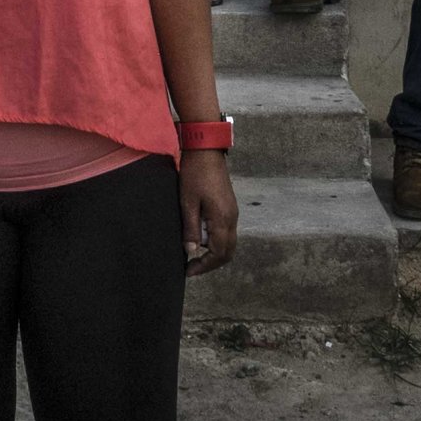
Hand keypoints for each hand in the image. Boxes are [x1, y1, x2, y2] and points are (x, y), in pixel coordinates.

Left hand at [179, 149, 238, 275]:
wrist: (206, 150)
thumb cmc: (195, 174)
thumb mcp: (188, 202)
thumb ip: (191, 229)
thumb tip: (191, 251)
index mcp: (223, 219)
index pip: (219, 253)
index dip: (204, 266)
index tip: (189, 270)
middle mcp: (232, 218)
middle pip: (228, 252)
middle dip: (211, 263)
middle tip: (193, 267)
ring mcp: (232, 212)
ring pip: (229, 242)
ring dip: (214, 252)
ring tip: (195, 252)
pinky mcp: (229, 206)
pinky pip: (227, 231)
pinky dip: (216, 240)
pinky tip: (201, 236)